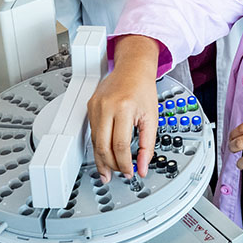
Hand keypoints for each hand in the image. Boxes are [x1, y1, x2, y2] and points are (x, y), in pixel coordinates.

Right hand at [87, 36, 159, 181]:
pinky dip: (98, 145)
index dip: (124, 163)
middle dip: (110, 165)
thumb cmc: (143, 89)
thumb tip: (143, 166)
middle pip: (103, 146)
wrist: (133, 68)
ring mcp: (95, 106)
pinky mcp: (90, 107)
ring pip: (95, 141)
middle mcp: (106, 107)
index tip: (130, 172)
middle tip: (118, 174)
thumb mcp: (152, 117)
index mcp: (123, 108)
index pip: (120, 146)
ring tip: (108, 171)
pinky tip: (103, 154)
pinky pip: (93, 132)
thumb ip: (148, 145)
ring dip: (102, 159)